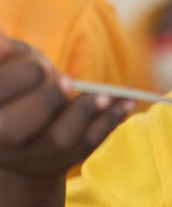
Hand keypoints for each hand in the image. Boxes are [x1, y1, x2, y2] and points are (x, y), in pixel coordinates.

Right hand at [0, 32, 132, 177]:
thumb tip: (3, 42)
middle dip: (46, 101)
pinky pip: (86, 146)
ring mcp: (27, 159)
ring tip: (106, 95)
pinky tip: (125, 103)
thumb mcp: (5, 67)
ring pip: (58, 139)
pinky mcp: (57, 164)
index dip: (18, 79)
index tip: (41, 66)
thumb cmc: (12, 85)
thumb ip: (4, 55)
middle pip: (15, 128)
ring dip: (86, 113)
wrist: (17, 136)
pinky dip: (108, 122)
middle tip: (68, 80)